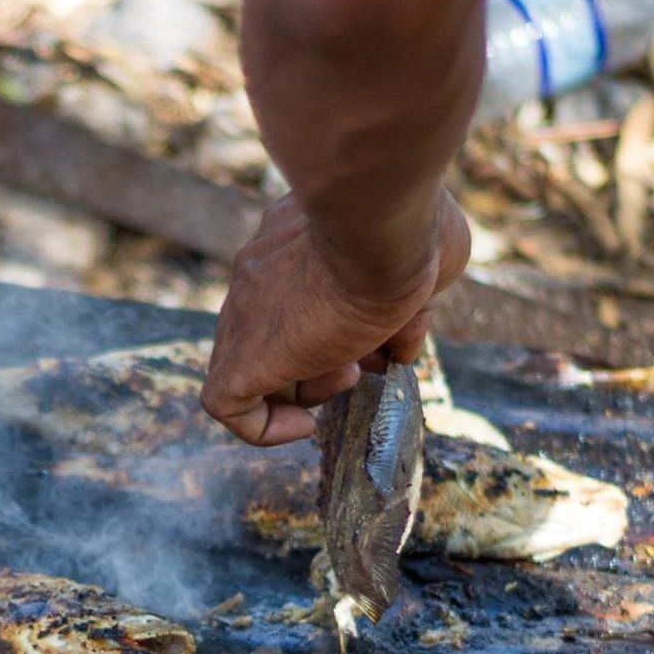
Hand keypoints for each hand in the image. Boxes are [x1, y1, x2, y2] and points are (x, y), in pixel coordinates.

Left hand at [201, 189, 470, 445]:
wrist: (379, 226)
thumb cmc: (414, 232)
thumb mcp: (428, 266)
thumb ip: (411, 303)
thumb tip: (402, 346)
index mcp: (298, 241)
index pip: (299, 293)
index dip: (334, 326)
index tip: (369, 335)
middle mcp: (263, 270)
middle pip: (275, 331)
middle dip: (322, 358)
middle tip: (362, 359)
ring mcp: (245, 310)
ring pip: (251, 364)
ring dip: (304, 387)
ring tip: (347, 374)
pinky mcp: (244, 354)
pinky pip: (225, 403)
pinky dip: (261, 426)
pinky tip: (305, 425)